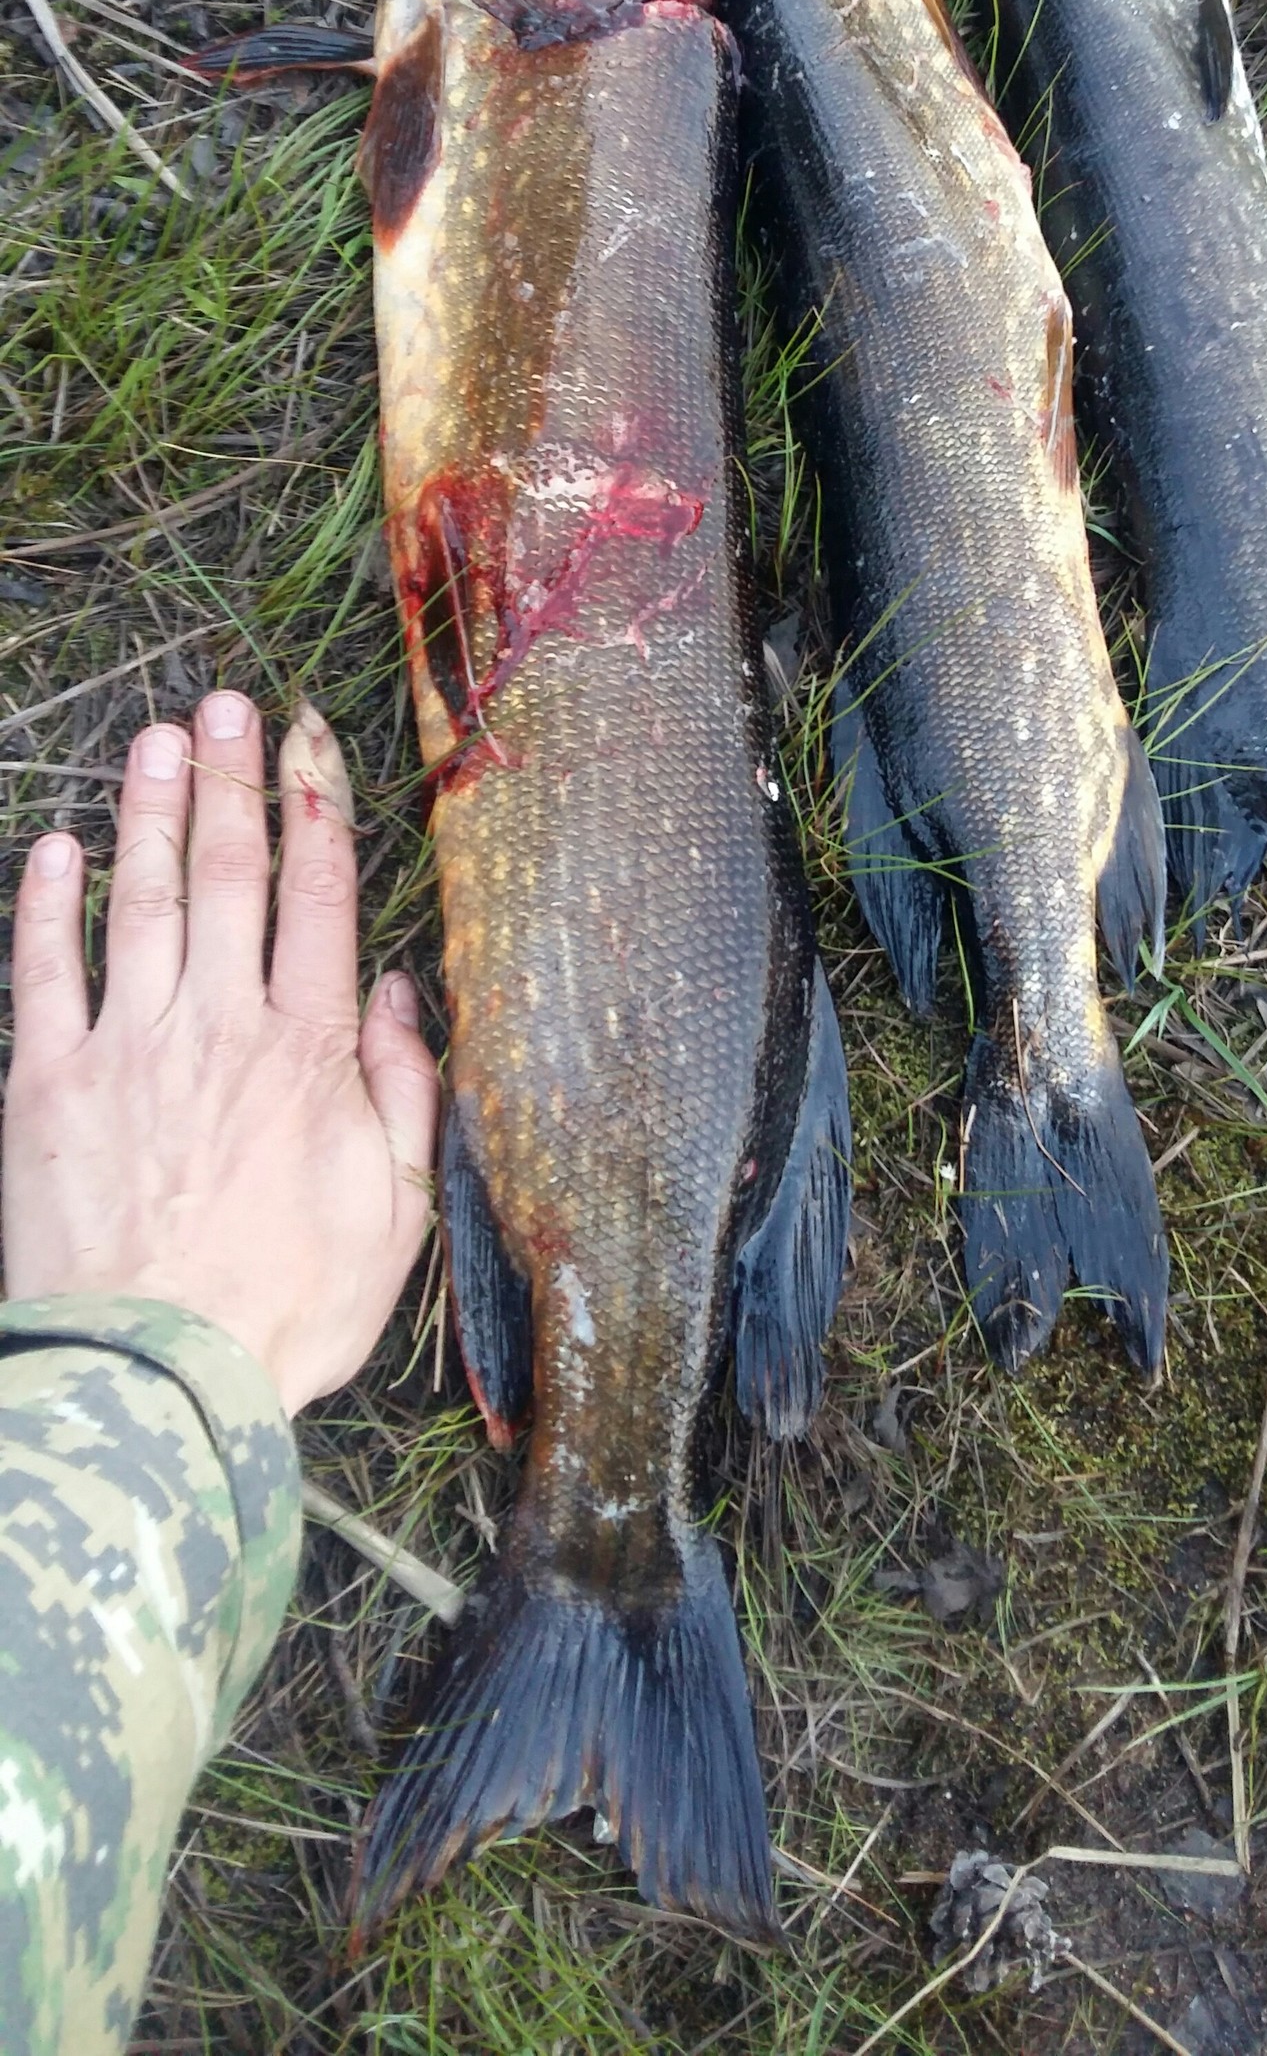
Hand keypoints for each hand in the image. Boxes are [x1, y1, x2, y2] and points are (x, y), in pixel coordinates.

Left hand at [3, 693, 439, 1414]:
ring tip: (155, 737)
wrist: (158, 1380)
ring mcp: (128, 1047)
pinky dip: (47, 903)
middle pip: (228, 876)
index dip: (314, 809)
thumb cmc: (288, 1311)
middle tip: (226, 706)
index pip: (318, 900)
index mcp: (308, 1053)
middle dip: (229, 781)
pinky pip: (44, 971)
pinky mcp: (47, 1084)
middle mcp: (218, 1026)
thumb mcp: (393, 1213)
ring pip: (141, 901)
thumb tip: (396, 990)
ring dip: (149, 811)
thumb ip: (402, 1091)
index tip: (307, 741)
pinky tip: (55, 848)